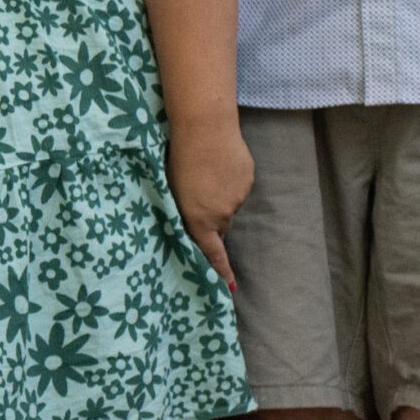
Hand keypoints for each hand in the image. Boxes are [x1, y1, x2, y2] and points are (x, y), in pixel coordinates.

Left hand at [166, 116, 252, 291]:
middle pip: (220, 228)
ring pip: (229, 206)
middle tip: (198, 199)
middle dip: (212, 222)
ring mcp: (237, 197)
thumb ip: (185, 213)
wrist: (204, 129)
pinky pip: (238, 188)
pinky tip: (218, 164)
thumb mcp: (172, 192)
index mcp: (198, 219)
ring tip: (205, 174)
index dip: (220, 272)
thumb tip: (194, 224)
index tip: (229, 289)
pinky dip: (229, 182)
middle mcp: (221, 213)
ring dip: (219, 198)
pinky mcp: (247, 180)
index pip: (212, 253)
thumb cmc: (177, 160)